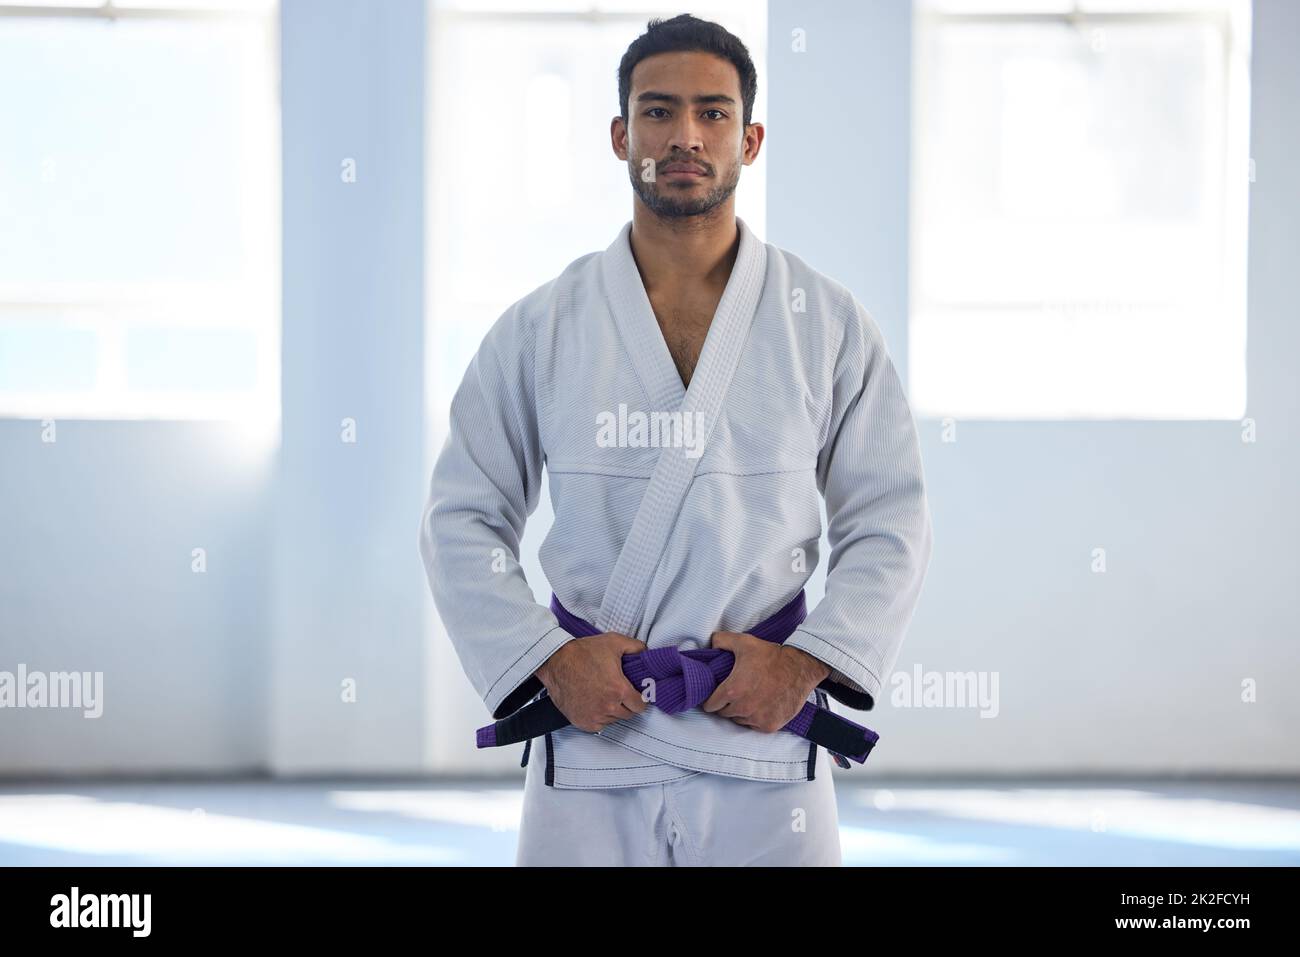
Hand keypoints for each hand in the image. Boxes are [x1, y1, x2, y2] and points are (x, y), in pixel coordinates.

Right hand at [535, 632, 648, 733]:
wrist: (556, 661)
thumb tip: (647, 653)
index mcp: (619, 690)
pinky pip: (599, 725)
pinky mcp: (582, 722)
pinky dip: (599, 717)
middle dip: (626, 704)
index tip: (635, 694)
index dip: (640, 699)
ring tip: (603, 694)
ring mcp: (595, 716)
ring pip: (613, 720)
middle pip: (628, 714)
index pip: (641, 706)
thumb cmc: (583, 652)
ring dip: (612, 710)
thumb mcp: (614, 641)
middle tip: (618, 692)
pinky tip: (594, 702)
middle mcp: (608, 707)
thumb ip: (636, 647)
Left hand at [702, 632, 831, 732]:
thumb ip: (722, 641)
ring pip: (739, 720)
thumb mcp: (744, 642)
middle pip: (724, 714)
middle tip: (735, 694)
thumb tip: (711, 644)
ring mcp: (757, 718)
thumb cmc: (772, 656)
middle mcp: (743, 708)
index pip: (711, 705)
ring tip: (750, 698)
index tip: (716, 696)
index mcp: (733, 690)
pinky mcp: (770, 726)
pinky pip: (754, 725)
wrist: (800, 668)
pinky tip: (761, 705)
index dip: (711, 700)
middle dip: (726, 705)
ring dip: (740, 713)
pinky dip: (755, 718)